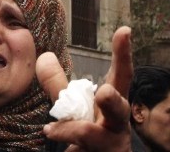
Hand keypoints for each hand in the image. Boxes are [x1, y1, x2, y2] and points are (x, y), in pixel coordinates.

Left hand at [37, 26, 132, 151]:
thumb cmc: (92, 135)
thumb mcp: (74, 108)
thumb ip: (58, 85)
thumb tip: (45, 56)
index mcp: (113, 103)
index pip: (121, 76)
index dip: (123, 55)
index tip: (125, 30)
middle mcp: (117, 123)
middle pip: (119, 109)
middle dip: (112, 101)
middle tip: (104, 92)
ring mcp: (111, 143)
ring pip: (93, 136)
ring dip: (76, 130)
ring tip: (51, 128)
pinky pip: (76, 149)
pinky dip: (59, 139)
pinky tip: (49, 132)